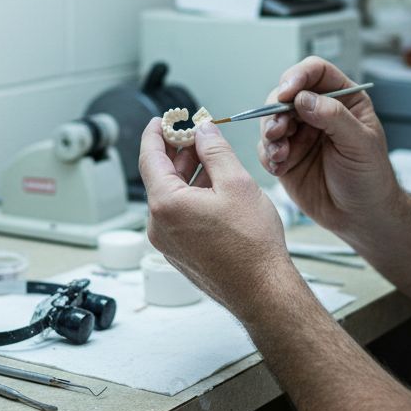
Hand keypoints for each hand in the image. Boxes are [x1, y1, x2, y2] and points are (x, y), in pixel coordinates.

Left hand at [138, 117, 295, 316]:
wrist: (262, 290)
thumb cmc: (252, 245)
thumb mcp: (237, 184)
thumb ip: (215, 151)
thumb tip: (203, 131)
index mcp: (166, 204)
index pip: (149, 158)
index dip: (154, 134)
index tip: (161, 120)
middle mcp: (159, 225)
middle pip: (159, 177)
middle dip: (177, 152)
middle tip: (195, 135)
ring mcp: (167, 242)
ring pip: (170, 196)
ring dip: (187, 175)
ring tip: (211, 159)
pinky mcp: (179, 253)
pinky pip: (177, 215)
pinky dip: (190, 196)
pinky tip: (213, 189)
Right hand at [259, 56, 400, 237]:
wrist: (360, 217)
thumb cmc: (370, 178)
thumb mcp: (360, 145)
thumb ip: (334, 118)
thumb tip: (303, 99)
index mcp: (342, 100)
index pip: (316, 72)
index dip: (298, 76)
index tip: (287, 93)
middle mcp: (318, 111)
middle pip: (286, 93)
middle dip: (276, 110)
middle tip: (278, 130)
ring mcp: (300, 133)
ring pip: (271, 118)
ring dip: (269, 133)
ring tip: (280, 153)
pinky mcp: (286, 155)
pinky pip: (266, 146)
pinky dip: (267, 155)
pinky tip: (280, 167)